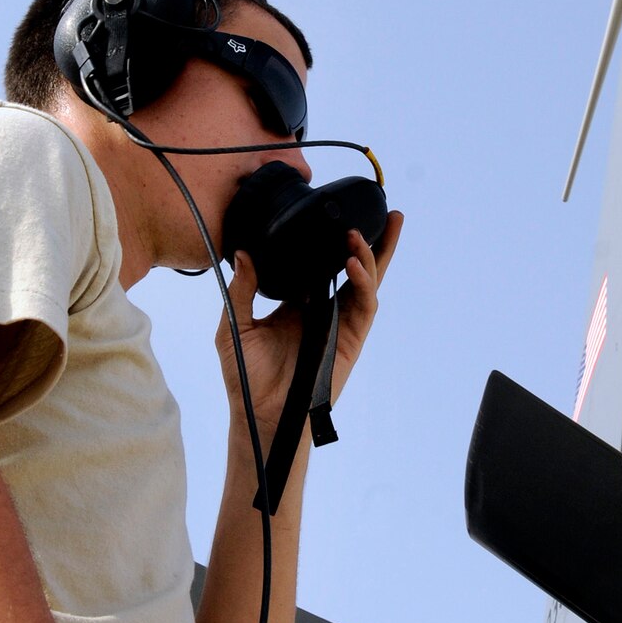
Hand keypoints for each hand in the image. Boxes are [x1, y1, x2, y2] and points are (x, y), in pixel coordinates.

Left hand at [215, 210, 402, 443]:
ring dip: (369, 255)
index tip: (337, 212)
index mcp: (299, 302)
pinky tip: (354, 263)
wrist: (260, 412)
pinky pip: (364, 305)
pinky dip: (363, 282)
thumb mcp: (236, 324)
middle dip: (374, 240)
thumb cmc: (246, 374)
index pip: (324, 264)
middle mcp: (325, 308)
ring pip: (366, 281)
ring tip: (360, 232)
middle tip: (385, 210)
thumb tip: (243, 254)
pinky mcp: (352, 338)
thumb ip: (242, 289)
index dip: (335, 240)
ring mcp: (341, 322)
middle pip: (356, 267)